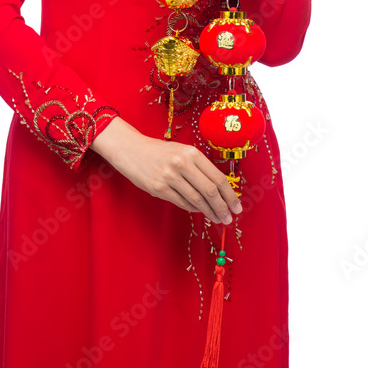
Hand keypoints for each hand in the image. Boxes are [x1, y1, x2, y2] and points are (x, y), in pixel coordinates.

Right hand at [90, 117, 241, 223]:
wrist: (131, 149)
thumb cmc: (159, 152)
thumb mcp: (181, 152)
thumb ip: (199, 168)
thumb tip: (219, 190)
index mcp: (192, 152)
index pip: (217, 178)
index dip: (230, 195)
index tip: (236, 207)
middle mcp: (182, 163)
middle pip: (210, 191)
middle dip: (222, 207)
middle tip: (229, 218)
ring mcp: (170, 176)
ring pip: (197, 200)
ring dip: (209, 212)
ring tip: (217, 218)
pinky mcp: (159, 188)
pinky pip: (182, 203)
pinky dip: (193, 208)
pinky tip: (199, 211)